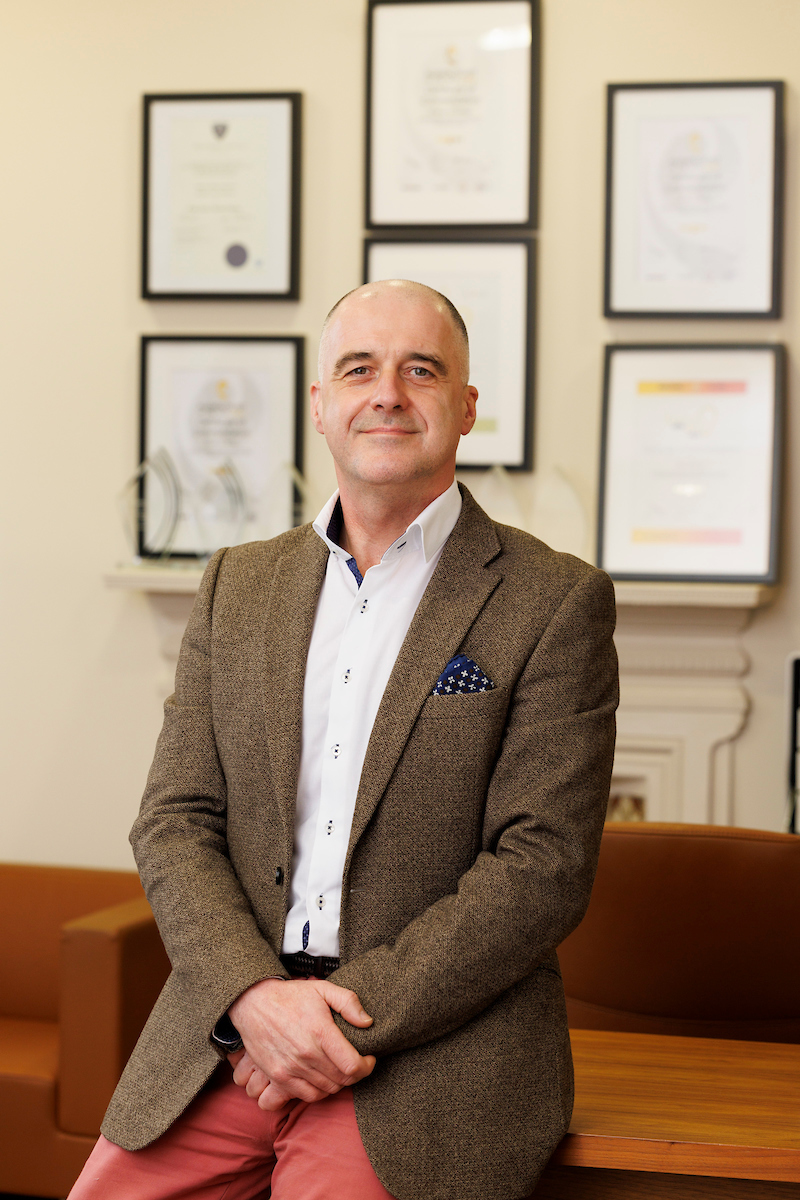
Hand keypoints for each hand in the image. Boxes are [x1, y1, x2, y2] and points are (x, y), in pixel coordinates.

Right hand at [228, 977, 375, 1110]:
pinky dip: (320, 1091)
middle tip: (356, 1062)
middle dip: (356, 1074)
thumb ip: (349, 1002)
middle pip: (342, 1080)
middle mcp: (306, 1054)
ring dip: (339, 1083)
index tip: (369, 1058)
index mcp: (320, 1032)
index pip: (352, 1065)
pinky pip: (307, 1096)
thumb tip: (368, 1023)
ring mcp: (290, 1068)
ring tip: (340, 1069)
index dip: (367, 1066)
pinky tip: (323, 1077)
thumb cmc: (291, 996)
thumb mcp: (323, 989)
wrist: (253, 1003)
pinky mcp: (278, 1077)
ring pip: (327, 1090)